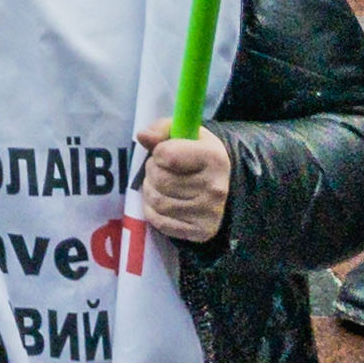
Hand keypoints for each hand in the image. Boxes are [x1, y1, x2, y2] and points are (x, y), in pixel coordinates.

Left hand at [134, 129, 232, 244]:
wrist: (221, 186)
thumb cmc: (198, 155)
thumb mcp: (186, 133)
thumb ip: (162, 129)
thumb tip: (142, 136)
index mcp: (214, 158)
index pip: (166, 155)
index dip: (158, 151)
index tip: (164, 152)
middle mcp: (215, 188)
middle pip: (159, 178)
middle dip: (152, 171)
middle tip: (161, 169)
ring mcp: (208, 214)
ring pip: (156, 200)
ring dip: (150, 189)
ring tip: (160, 184)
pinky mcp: (199, 232)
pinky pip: (158, 220)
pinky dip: (152, 209)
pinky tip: (163, 200)